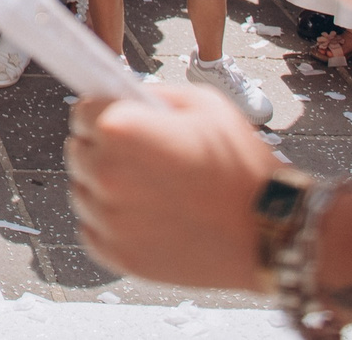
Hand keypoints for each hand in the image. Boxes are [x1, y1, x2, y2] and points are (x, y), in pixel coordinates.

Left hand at [66, 86, 275, 289]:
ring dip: (104, 187)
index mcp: (122, 129)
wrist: (273, 232)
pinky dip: (110, 222)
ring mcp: (110, 218)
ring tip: (150, 191)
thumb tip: (122, 97)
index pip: (81, 111)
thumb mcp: (206, 106)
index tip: (121, 122)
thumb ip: (154, 95)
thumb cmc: (243, 166)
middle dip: (103, 149)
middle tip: (142, 158)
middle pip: (78, 151)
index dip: (103, 113)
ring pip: (82, 190)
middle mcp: (107, 172)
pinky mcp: (118, 255)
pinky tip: (146, 217)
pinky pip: (91, 228)